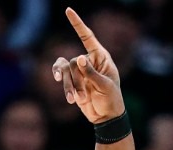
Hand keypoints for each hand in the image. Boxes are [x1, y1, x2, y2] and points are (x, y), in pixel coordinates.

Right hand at [52, 7, 125, 124]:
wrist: (106, 116)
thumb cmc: (111, 100)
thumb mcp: (105, 86)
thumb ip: (91, 72)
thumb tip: (78, 58)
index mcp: (101, 57)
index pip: (87, 37)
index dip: (77, 24)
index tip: (68, 10)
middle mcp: (88, 60)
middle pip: (73, 62)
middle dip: (77, 81)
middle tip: (85, 96)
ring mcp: (79, 70)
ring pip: (65, 70)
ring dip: (69, 86)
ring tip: (74, 100)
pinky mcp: (72, 80)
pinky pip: (61, 75)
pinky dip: (62, 83)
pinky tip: (65, 91)